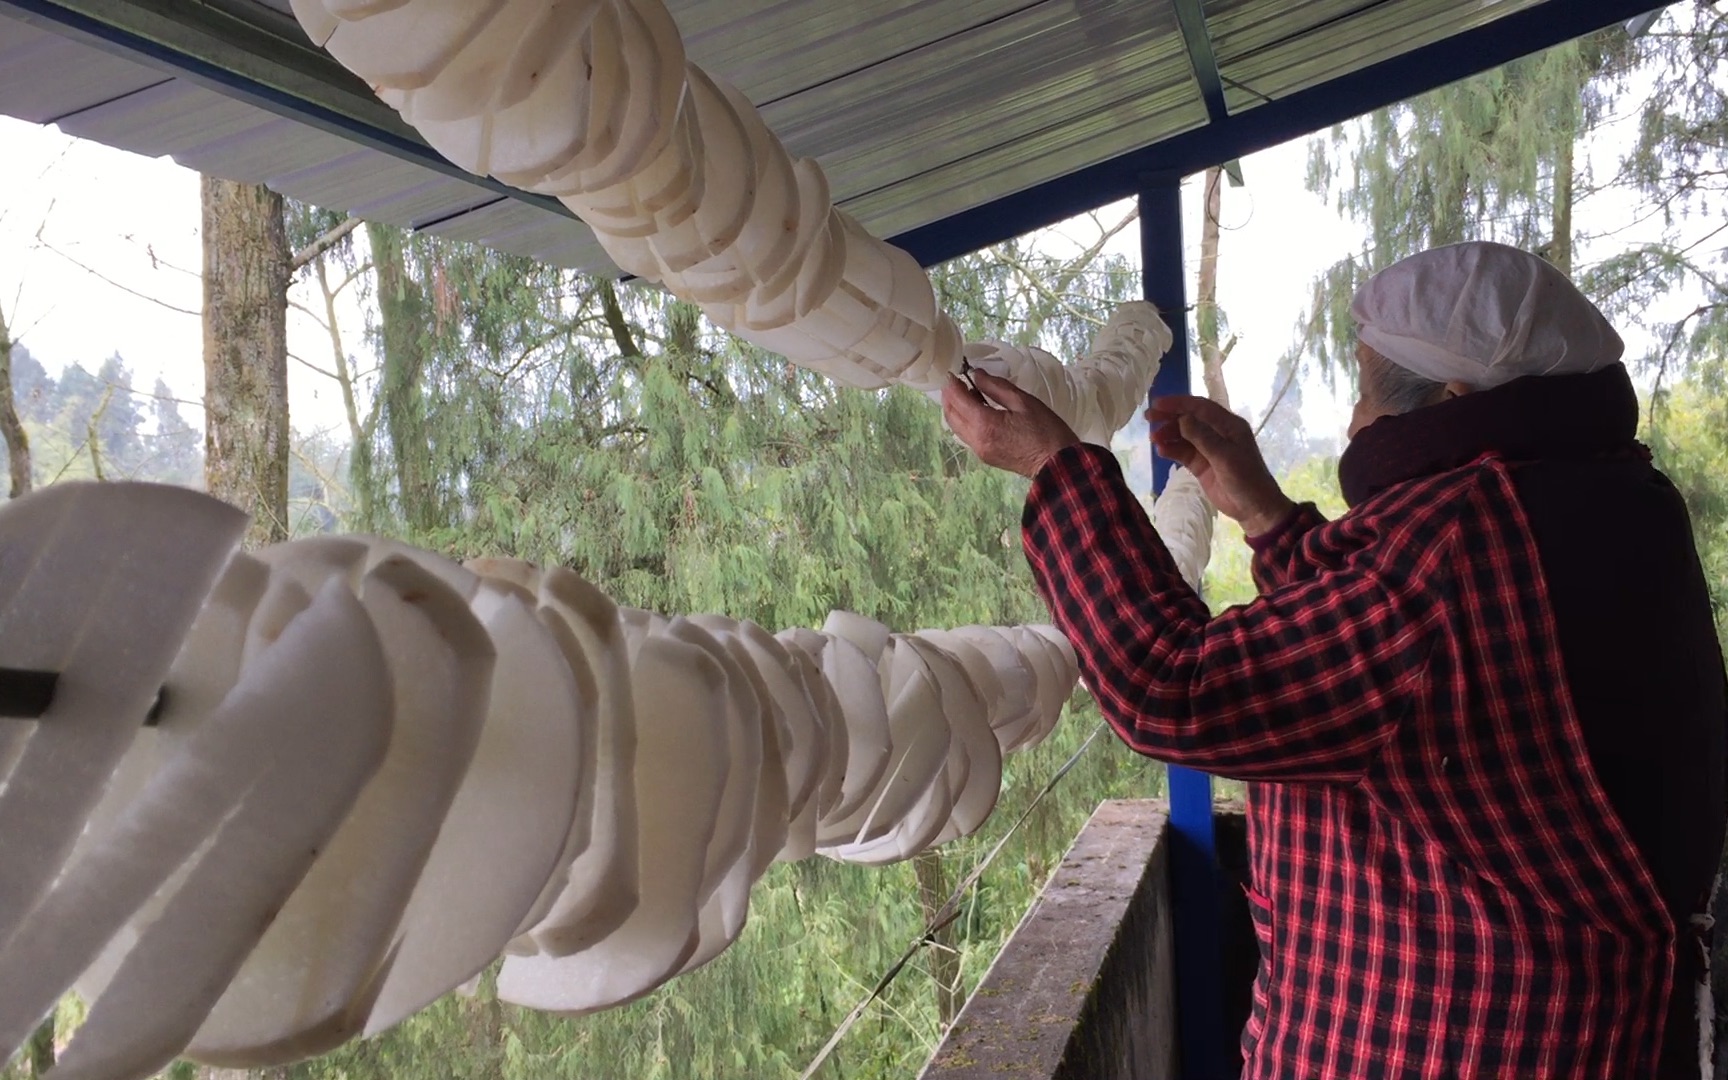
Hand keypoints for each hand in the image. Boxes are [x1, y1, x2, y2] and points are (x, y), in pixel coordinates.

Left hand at [941, 371, 1081, 477]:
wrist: (1057, 464)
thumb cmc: (1046, 430)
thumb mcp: (1023, 401)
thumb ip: (995, 386)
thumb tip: (976, 375)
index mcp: (985, 424)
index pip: (958, 400)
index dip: (952, 384)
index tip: (952, 370)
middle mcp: (976, 440)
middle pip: (951, 415)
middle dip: (949, 396)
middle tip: (957, 380)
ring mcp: (979, 451)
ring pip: (956, 426)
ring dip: (956, 409)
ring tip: (969, 392)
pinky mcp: (985, 456)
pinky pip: (966, 435)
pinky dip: (965, 420)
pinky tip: (978, 410)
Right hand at [1147, 395, 1293, 535]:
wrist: (1254, 508)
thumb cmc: (1245, 478)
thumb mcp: (1225, 456)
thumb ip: (1203, 437)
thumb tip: (1182, 419)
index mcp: (1229, 425)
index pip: (1201, 407)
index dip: (1179, 403)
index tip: (1157, 404)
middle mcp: (1218, 433)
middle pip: (1190, 419)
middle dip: (1169, 417)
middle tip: (1148, 418)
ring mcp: (1208, 449)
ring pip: (1183, 436)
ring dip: (1168, 435)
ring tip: (1153, 440)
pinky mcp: (1201, 464)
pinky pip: (1183, 452)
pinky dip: (1171, 450)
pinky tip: (1161, 451)